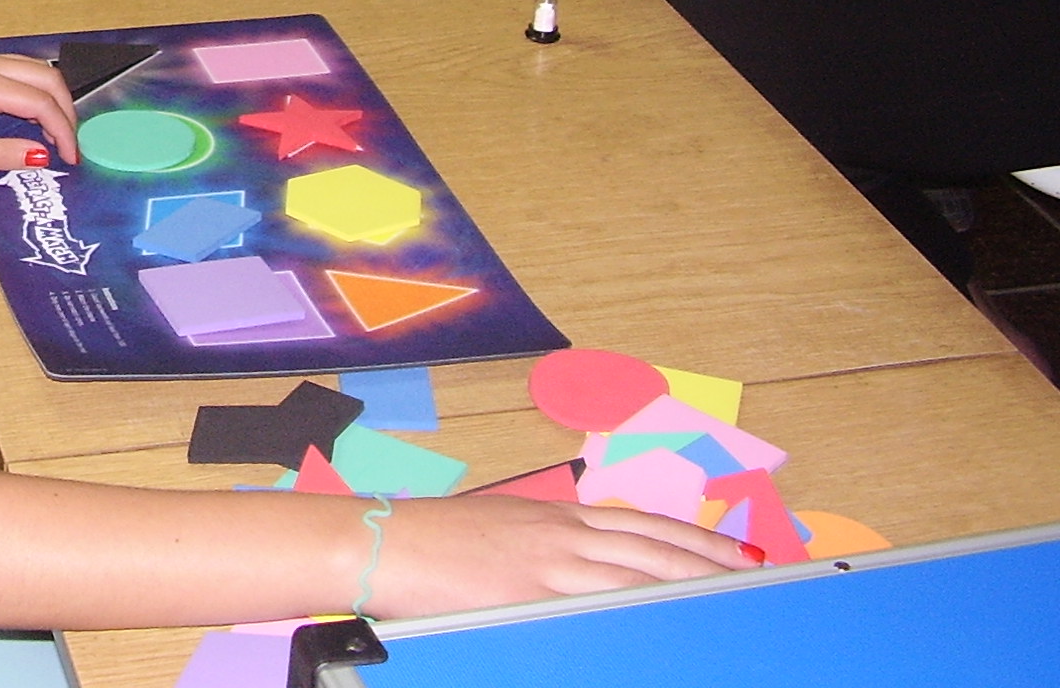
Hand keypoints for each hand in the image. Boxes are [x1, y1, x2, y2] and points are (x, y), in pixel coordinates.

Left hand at [0, 52, 79, 175]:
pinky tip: (34, 119)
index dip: (63, 132)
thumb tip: (42, 156)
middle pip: (47, 78)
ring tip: (56, 135)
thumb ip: (2, 154)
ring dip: (52, 99)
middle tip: (70, 147)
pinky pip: (18, 71)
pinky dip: (35, 92)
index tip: (71, 160)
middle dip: (65, 112)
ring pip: (35, 70)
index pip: (41, 103)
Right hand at [363, 496, 753, 619]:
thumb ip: (544, 546)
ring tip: (732, 602)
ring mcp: (551, 566)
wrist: (382, 543)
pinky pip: (603, 604)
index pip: (643, 526)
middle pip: (654, 551)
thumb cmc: (429, 542)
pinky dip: (642, 610)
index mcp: (554, 515)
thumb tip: (581, 569)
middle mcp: (562, 535)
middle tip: (757, 580)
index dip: (694, 539)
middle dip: (710, 565)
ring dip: (690, 588)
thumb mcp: (498, 531)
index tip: (734, 553)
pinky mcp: (534, 595)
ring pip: (640, 575)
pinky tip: (669, 624)